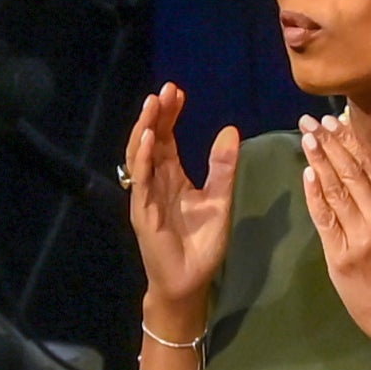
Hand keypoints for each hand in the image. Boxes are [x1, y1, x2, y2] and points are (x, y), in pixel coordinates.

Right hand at [125, 83, 238, 321]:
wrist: (190, 279)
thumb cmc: (201, 242)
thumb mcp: (219, 198)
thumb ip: (223, 167)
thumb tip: (230, 130)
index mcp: (171, 176)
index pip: (166, 138)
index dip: (169, 115)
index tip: (177, 92)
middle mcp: (155, 181)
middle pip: (151, 140)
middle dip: (156, 114)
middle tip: (165, 90)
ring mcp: (145, 195)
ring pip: (139, 155)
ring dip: (144, 129)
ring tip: (152, 105)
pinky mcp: (143, 211)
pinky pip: (140, 180)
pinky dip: (143, 159)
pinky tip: (148, 139)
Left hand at [300, 114, 370, 367]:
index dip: (350, 141)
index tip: (333, 121)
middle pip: (351, 171)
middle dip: (329, 143)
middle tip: (310, 121)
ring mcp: (360, 233)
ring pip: (336, 189)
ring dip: (319, 160)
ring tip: (306, 138)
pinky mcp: (341, 252)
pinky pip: (325, 217)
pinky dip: (315, 194)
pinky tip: (307, 173)